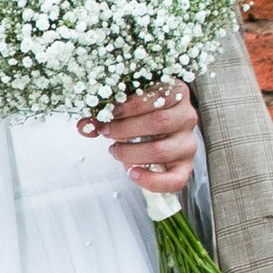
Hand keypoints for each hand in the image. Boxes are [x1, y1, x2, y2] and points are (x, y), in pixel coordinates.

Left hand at [84, 85, 199, 202]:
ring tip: (114, 150)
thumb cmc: (140, 113)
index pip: (157, 96)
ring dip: (131, 152)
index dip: (129, 106)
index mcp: (176, 92)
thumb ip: (104, 114)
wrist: (156, 131)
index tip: (109, 112)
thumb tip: (84, 126)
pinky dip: (151, 180)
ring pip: (162, 150)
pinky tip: (132, 172)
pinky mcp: (186, 166)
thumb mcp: (124, 107)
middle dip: (125, 129)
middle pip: (158, 122)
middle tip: (106, 131)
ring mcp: (188, 142)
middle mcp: (187, 116)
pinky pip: (175, 179)